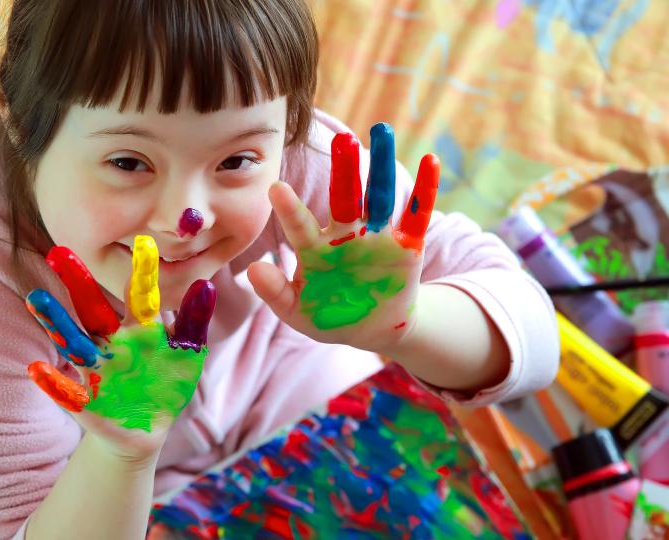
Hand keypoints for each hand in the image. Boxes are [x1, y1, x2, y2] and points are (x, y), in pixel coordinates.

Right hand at [24, 236, 215, 460]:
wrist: (146, 430)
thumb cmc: (166, 385)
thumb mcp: (186, 355)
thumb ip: (193, 323)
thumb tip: (206, 285)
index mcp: (138, 329)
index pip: (139, 295)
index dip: (142, 272)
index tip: (143, 241)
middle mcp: (111, 343)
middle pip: (93, 309)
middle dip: (77, 283)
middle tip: (59, 251)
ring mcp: (96, 370)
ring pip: (73, 342)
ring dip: (56, 322)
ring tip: (37, 298)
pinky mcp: (86, 402)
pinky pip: (67, 391)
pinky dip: (53, 382)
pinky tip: (37, 369)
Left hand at [248, 123, 439, 352]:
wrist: (371, 329)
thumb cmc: (328, 316)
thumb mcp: (298, 312)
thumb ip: (275, 293)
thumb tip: (252, 270)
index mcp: (315, 248)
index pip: (300, 226)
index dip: (289, 209)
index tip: (275, 188)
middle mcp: (345, 234)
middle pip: (344, 197)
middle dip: (344, 169)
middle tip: (341, 139)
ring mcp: (376, 237)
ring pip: (379, 196)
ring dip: (381, 166)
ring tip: (382, 131)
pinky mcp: (407, 245)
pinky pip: (417, 214)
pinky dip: (425, 189)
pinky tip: (431, 161)